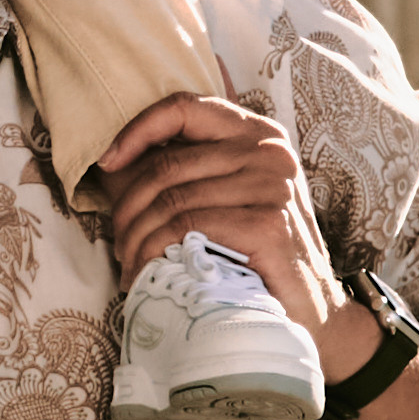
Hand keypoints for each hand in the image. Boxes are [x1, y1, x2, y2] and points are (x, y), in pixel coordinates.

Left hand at [98, 82, 380, 379]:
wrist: (311, 312)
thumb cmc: (255, 253)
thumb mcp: (225, 198)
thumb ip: (182, 173)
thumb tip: (111, 162)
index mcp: (257, 133)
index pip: (184, 107)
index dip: (137, 129)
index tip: (107, 162)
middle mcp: (269, 151)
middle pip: (168, 163)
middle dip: (127, 206)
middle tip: (117, 241)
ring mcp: (272, 186)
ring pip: (172, 199)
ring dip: (137, 236)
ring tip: (129, 262)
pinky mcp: (267, 224)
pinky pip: (188, 226)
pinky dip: (155, 251)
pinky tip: (146, 273)